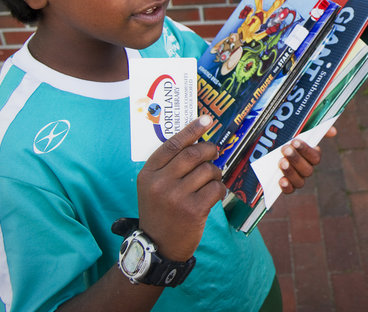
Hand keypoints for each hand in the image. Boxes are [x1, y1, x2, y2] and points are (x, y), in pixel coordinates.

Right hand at [136, 115, 225, 260]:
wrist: (158, 246)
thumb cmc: (160, 211)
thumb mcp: (153, 187)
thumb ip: (168, 166)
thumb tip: (196, 140)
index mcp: (148, 174)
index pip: (172, 144)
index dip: (192, 130)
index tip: (206, 120)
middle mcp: (160, 183)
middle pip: (193, 154)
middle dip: (209, 150)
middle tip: (214, 152)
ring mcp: (176, 197)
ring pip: (207, 170)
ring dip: (215, 172)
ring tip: (212, 179)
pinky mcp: (193, 210)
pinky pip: (215, 188)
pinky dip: (219, 189)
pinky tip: (214, 195)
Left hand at [278, 125, 336, 192]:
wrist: (267, 147)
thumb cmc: (286, 136)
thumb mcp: (298, 129)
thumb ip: (315, 128)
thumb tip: (333, 132)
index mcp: (311, 156)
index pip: (315, 157)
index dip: (306, 150)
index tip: (294, 141)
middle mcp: (305, 169)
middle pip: (307, 170)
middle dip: (296, 159)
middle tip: (285, 149)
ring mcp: (296, 178)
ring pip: (300, 181)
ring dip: (291, 171)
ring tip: (281, 162)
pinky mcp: (285, 185)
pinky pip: (290, 190)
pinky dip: (287, 186)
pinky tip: (281, 180)